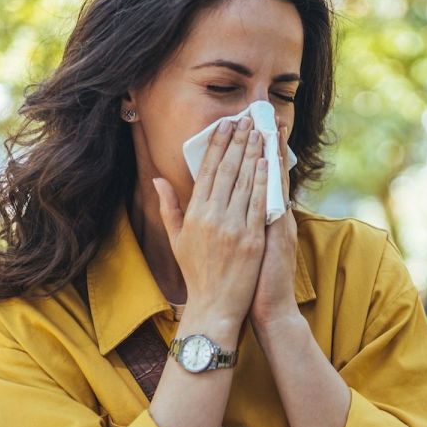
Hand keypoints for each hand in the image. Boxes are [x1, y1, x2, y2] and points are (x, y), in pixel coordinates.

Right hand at [153, 115, 267, 325]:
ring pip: (245, 183)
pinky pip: (260, 205)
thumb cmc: (196, 274)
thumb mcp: (176, 240)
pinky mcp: (253, 240)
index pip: (206, 172)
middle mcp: (213, 218)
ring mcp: (234, 228)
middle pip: (227, 171)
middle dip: (236, 142)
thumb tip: (158, 180)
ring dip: (253, 155)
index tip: (225, 126)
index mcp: (194, 215)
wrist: (214, 306)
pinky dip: (264, 182)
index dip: (216, 146)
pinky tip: (268, 163)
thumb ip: (169, 207)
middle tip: (245, 120)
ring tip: (259, 133)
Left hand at [249, 120, 299, 327]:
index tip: (251, 129)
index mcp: (264, 219)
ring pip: (275, 183)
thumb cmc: (253, 282)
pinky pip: (277, 202)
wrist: (269, 308)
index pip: (259, 179)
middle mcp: (274, 217)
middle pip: (269, 174)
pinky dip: (275, 181)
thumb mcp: (246, 249)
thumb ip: (239, 224)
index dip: (256, 154)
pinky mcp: (280, 234)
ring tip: (270, 128)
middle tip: (262, 117)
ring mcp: (279, 224)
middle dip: (264, 145)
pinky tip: (272, 162)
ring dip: (273, 155)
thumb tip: (226, 205)